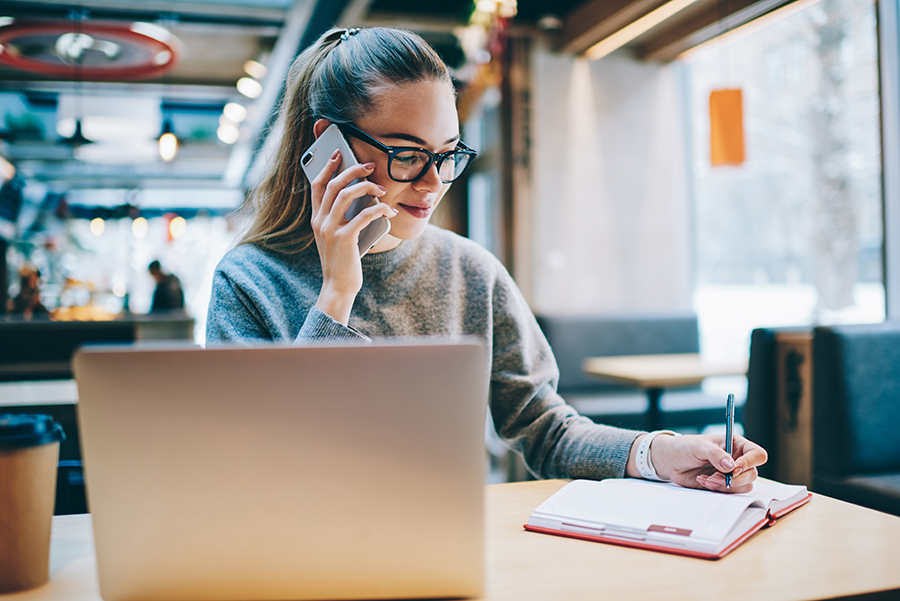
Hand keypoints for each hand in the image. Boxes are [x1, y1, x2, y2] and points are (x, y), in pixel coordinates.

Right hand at [309, 150, 396, 323]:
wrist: (338, 286)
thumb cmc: (342, 260)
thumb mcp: (336, 236)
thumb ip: (341, 218)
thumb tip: (362, 197)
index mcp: (316, 218)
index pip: (317, 185)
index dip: (327, 167)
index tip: (339, 154)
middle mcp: (320, 221)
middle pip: (333, 184)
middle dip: (352, 170)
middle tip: (369, 165)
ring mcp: (330, 229)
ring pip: (347, 195)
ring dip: (367, 187)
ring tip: (382, 189)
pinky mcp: (344, 238)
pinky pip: (363, 215)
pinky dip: (379, 209)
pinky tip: (389, 211)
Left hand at [632, 433, 767, 493]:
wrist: (671, 461)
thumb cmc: (685, 447)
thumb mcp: (699, 447)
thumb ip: (715, 455)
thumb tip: (731, 466)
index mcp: (736, 445)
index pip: (757, 454)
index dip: (750, 462)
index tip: (734, 469)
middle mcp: (738, 460)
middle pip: (752, 474)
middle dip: (733, 479)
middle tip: (714, 476)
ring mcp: (731, 474)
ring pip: (743, 486)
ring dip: (724, 486)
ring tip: (706, 478)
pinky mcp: (723, 486)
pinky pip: (729, 493)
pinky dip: (716, 489)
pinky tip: (702, 481)